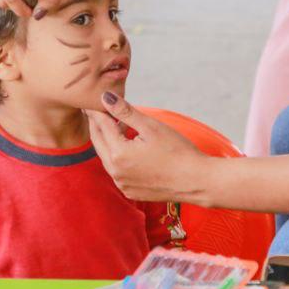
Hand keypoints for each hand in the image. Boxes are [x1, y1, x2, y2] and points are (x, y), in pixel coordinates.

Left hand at [86, 93, 212, 203]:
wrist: (197, 181)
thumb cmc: (177, 151)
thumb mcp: (151, 127)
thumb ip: (125, 112)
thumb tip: (105, 97)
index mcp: (118, 153)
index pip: (101, 125)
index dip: (96, 111)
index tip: (91, 101)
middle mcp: (115, 172)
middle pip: (98, 142)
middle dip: (98, 125)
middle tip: (96, 111)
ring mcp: (122, 184)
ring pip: (107, 157)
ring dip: (109, 141)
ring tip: (119, 126)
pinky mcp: (130, 191)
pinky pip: (117, 171)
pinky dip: (118, 157)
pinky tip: (130, 147)